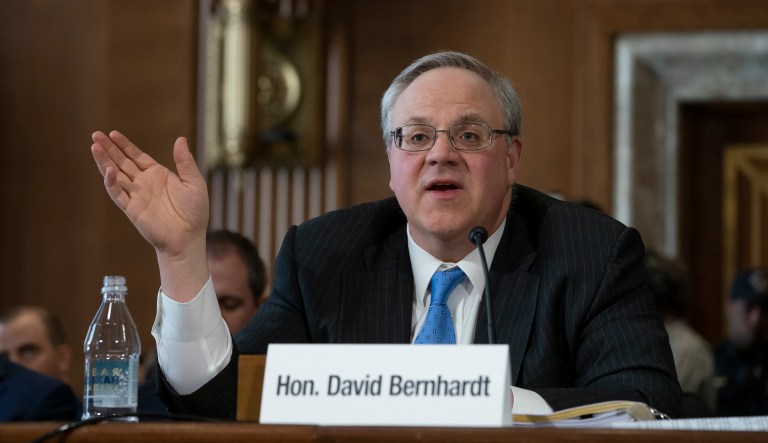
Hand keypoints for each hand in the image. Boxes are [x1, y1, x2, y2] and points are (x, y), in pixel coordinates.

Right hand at [91, 130, 208, 299]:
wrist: (189, 238)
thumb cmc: (194, 212)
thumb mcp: (194, 182)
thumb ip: (185, 162)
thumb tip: (180, 139)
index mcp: (157, 175)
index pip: (136, 156)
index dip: (124, 145)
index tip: (113, 133)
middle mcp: (144, 183)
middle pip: (122, 162)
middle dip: (109, 149)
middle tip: (95, 135)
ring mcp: (136, 196)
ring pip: (115, 175)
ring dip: (104, 162)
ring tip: (94, 147)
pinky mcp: (132, 209)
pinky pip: (118, 194)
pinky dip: (111, 182)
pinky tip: (108, 170)